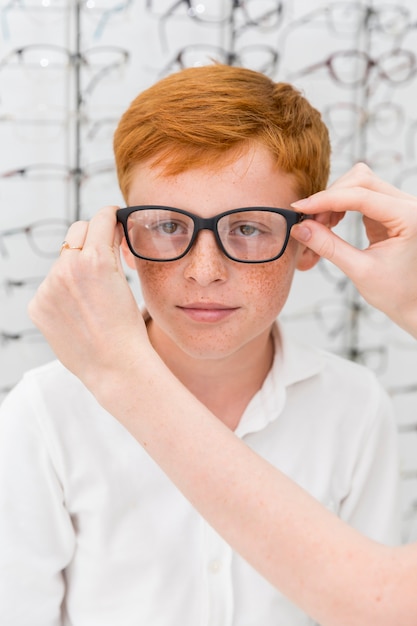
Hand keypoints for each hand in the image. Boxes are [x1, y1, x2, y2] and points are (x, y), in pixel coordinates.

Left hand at [29, 206, 148, 393]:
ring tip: (91, 298)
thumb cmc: (128, 328)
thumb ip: (111, 251)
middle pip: (76, 232)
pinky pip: (49, 287)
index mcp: (94, 259)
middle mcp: (66, 268)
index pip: (100, 218)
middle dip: (91, 237)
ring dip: (74, 269)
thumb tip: (107, 230)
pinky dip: (61, 294)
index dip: (109, 215)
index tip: (111, 218)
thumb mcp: (125, 282)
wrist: (116, 366)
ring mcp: (48, 288)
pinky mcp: (37, 306)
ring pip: (62, 262)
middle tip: (103, 254)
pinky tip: (76, 312)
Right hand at [290, 163, 416, 338]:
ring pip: (359, 183)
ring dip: (333, 200)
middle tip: (308, 222)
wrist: (413, 303)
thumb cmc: (396, 292)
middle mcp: (408, 205)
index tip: (300, 209)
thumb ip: (329, 247)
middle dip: (330, 198)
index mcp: (409, 218)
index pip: (362, 195)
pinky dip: (340, 206)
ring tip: (319, 226)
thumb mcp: (360, 271)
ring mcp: (399, 205)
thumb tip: (300, 228)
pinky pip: (360, 195)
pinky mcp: (389, 210)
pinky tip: (330, 223)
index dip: (326, 199)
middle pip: (361, 180)